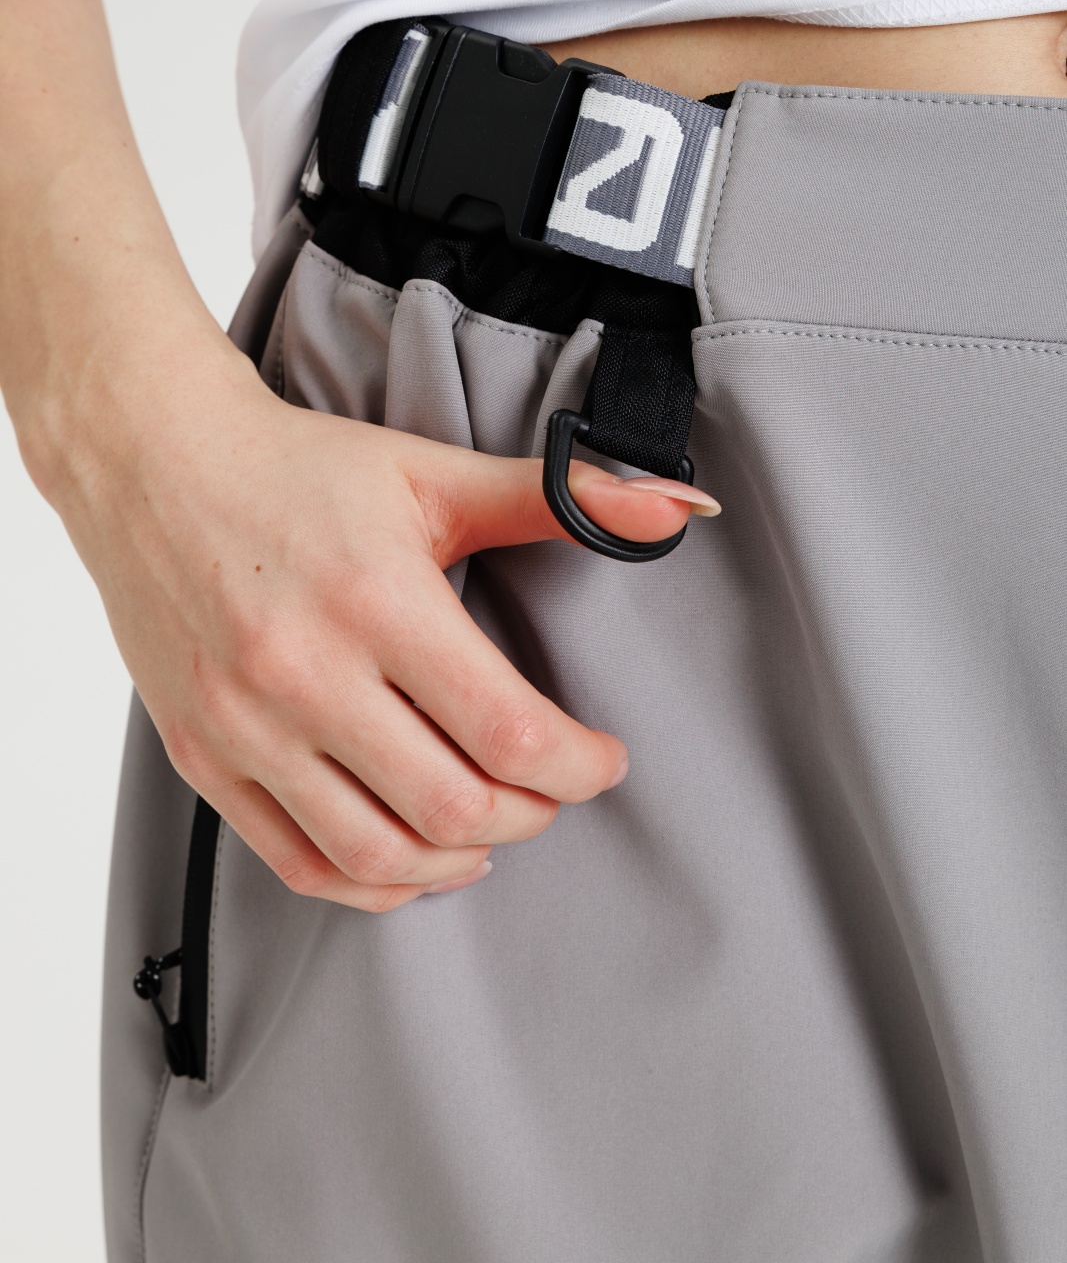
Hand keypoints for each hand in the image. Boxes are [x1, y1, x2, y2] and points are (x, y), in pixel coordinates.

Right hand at [56, 341, 718, 911]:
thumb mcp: (433, 473)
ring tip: (494, 827)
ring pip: (377, 851)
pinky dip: (372, 881)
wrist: (153, 463)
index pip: (509, 732)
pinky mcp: (203, 756)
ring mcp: (246, 725)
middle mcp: (305, 674)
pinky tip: (416, 858)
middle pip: (453, 805)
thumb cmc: (300, 468)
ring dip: (460, 857)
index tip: (602, 757)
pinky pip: (298, 862)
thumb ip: (557, 498)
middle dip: (531, 812)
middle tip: (553, 788)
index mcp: (377, 601)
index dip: (580, 765)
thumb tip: (676, 506)